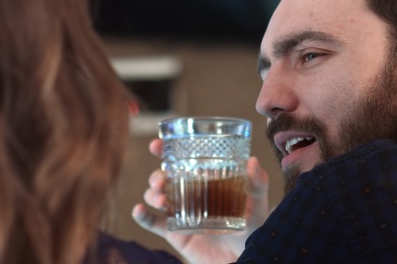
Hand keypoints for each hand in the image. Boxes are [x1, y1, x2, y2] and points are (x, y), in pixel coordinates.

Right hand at [132, 139, 269, 263]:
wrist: (245, 257)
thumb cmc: (252, 226)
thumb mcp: (258, 202)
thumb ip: (258, 183)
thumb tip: (252, 161)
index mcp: (205, 180)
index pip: (184, 161)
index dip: (167, 151)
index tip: (157, 144)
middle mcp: (190, 193)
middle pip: (164, 177)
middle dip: (156, 175)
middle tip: (161, 179)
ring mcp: (181, 212)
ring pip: (156, 197)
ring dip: (152, 194)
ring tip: (161, 200)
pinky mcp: (175, 232)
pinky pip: (153, 223)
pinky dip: (143, 216)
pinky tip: (138, 210)